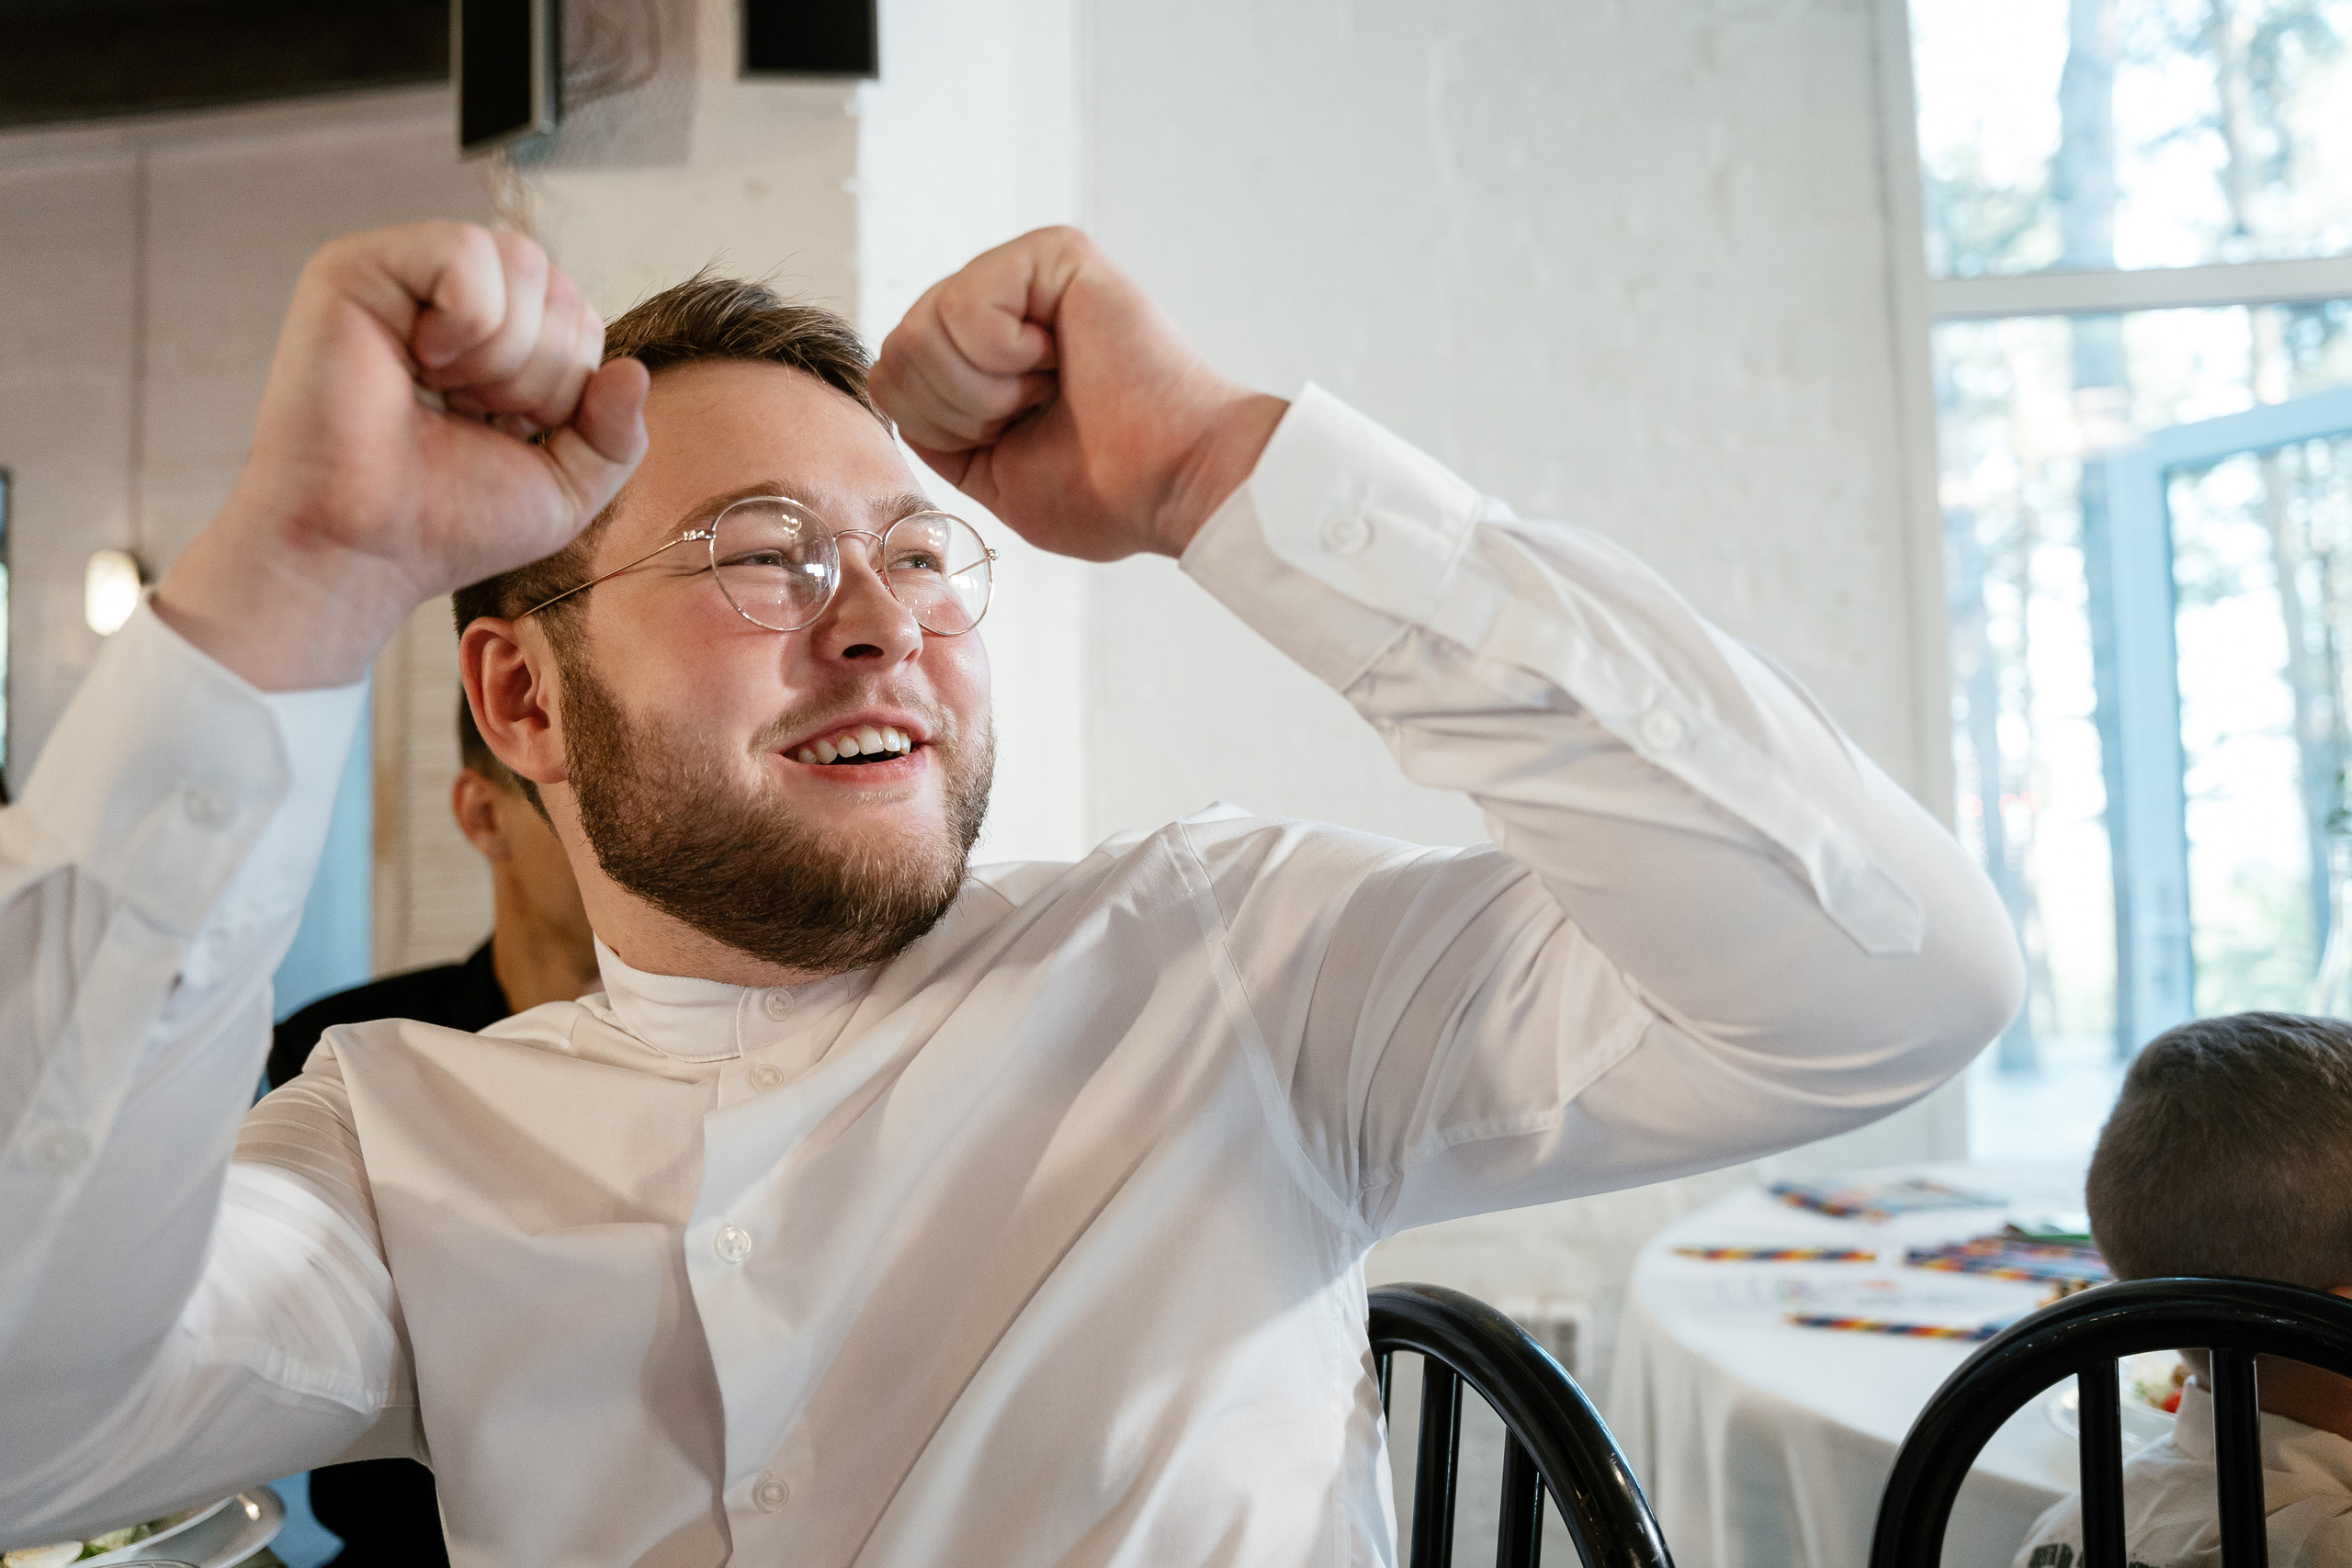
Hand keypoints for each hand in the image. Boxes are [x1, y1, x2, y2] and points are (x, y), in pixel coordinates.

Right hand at [155, 222, 648, 690]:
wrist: (364, 549)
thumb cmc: (448, 523)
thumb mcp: (565, 489)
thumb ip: (617, 436)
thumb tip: (635, 370)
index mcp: (498, 342)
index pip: (581, 316)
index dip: (569, 385)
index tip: (505, 431)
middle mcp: (452, 301)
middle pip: (560, 286)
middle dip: (542, 372)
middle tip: (470, 414)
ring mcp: (404, 279)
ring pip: (522, 262)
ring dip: (507, 352)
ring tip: (445, 392)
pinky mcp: (357, 267)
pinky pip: (465, 251)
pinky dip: (468, 320)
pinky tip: (422, 361)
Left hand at [871, 227, 1284, 561]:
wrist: (1173, 484)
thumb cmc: (1107, 489)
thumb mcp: (989, 470)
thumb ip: (935, 428)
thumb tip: (891, 380)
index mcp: (988, 353)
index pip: (894, 378)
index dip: (940, 429)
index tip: (1015, 436)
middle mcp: (1003, 301)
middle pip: (898, 352)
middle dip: (958, 410)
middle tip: (1037, 412)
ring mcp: (1025, 273)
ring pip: (923, 330)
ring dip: (985, 388)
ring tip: (1053, 387)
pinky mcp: (1053, 255)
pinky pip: (966, 305)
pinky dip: (1004, 356)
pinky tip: (1061, 359)